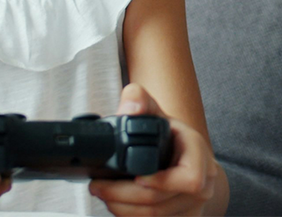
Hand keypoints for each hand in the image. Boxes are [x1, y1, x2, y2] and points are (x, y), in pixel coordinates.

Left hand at [89, 84, 217, 215]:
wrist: (180, 150)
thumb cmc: (166, 131)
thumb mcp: (152, 108)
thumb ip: (137, 99)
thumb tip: (130, 108)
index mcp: (198, 154)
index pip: (190, 179)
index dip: (162, 182)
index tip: (136, 178)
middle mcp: (204, 183)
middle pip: (164, 201)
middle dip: (125, 196)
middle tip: (98, 187)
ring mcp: (194, 203)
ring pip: (158, 216)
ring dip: (124, 209)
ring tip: (102, 194)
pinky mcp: (183, 216)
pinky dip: (132, 215)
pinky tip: (116, 205)